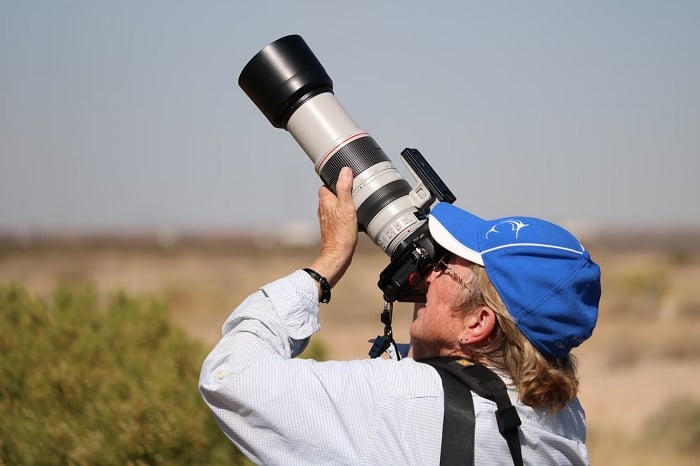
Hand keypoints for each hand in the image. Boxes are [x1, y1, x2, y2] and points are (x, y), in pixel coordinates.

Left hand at [308, 167, 357, 287]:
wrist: (338, 254)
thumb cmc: (342, 233)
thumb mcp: (347, 206)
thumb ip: (344, 187)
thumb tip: (345, 170)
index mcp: (325, 200)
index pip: (327, 184)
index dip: (337, 181)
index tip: (348, 181)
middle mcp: (323, 208)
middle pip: (333, 194)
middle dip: (343, 193)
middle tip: (355, 194)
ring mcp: (327, 219)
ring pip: (336, 206)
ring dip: (345, 205)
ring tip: (357, 207)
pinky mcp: (332, 228)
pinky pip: (340, 217)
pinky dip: (346, 216)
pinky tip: (356, 220)